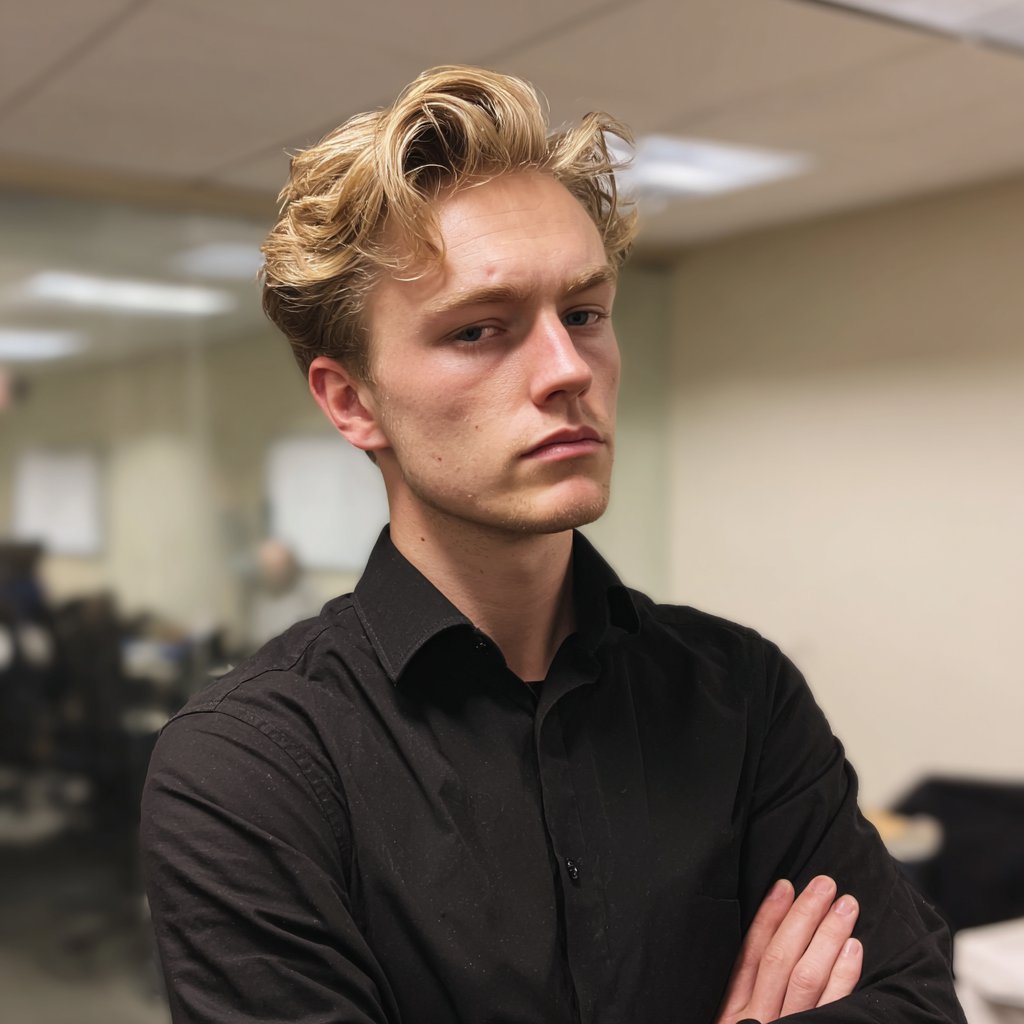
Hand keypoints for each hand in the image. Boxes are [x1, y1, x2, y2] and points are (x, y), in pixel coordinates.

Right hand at [715, 875, 862, 1023]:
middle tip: (824, 884)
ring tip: (845, 906)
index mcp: (732, 1007)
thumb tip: (767, 932)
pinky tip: (852, 947)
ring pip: (806, 976)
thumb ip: (742, 987)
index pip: (750, 952)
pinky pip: (832, 1005)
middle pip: (780, 958)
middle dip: (803, 916)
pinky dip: (843, 975)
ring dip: (827, 935)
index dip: (768, 916)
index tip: (785, 886)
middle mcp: (758, 1017)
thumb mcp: (729, 1018)